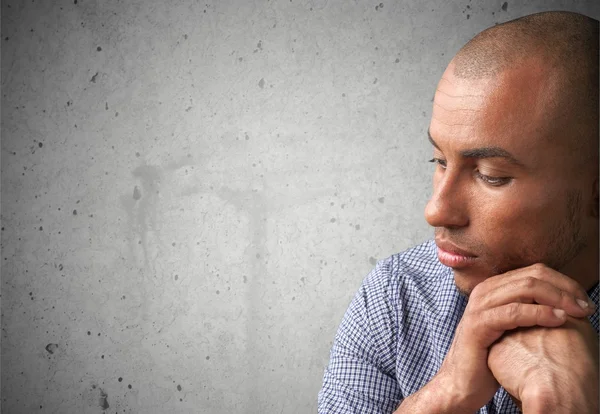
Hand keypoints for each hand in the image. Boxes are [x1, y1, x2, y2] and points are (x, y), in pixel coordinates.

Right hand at [434, 263, 594, 411]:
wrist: (462, 382)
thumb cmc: (490, 356)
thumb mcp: (511, 327)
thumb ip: (527, 310)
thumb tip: (563, 304)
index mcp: (493, 287)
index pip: (534, 271)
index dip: (563, 282)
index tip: (584, 300)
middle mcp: (485, 290)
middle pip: (532, 276)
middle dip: (564, 289)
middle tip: (586, 306)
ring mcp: (480, 305)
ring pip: (525, 288)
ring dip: (557, 298)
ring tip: (578, 312)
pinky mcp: (478, 324)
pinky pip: (514, 311)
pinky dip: (540, 313)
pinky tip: (559, 320)